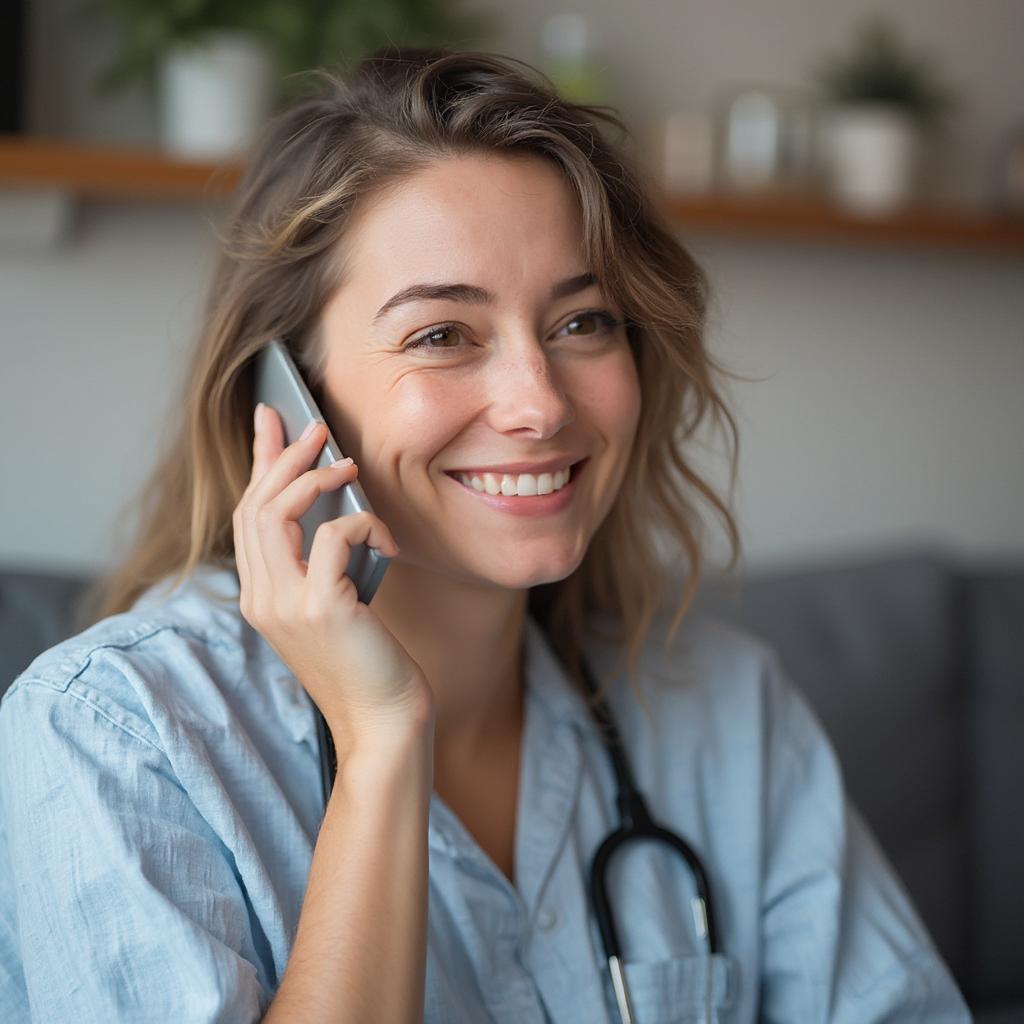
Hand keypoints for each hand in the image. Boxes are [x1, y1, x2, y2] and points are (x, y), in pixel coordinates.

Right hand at [233, 403, 433, 755]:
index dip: (259, 463)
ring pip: (276, 512)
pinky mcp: (321, 608)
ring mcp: (285, 604)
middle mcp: (262, 598)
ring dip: (312, 476)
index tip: (271, 421)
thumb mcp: (336, 605)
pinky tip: (384, 538)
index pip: (248, 515)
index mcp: (261, 597)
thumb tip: (338, 509)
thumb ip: (323, 563)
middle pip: (255, 505)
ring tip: (345, 462)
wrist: (384, 724)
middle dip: (282, 455)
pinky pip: (333, 536)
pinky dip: (362, 524)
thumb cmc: (370, 663)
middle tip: (314, 426)